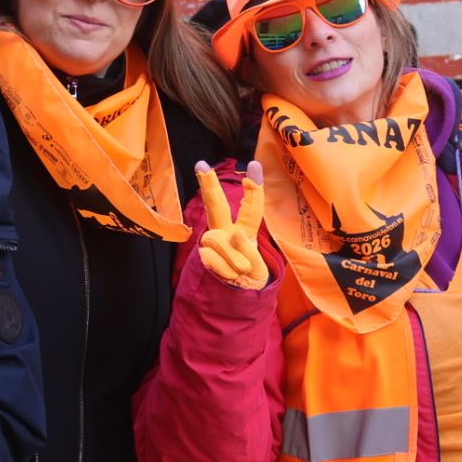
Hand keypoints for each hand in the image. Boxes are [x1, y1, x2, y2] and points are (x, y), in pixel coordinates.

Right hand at [195, 160, 266, 289]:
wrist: (236, 295)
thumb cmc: (250, 274)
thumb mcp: (259, 265)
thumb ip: (247, 249)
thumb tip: (234, 235)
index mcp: (245, 228)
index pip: (251, 208)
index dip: (254, 189)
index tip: (254, 165)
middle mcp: (226, 230)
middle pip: (217, 206)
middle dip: (210, 186)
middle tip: (202, 166)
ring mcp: (213, 242)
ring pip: (221, 241)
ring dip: (236, 260)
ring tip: (242, 271)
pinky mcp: (204, 256)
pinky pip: (215, 259)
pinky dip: (227, 271)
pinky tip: (229, 275)